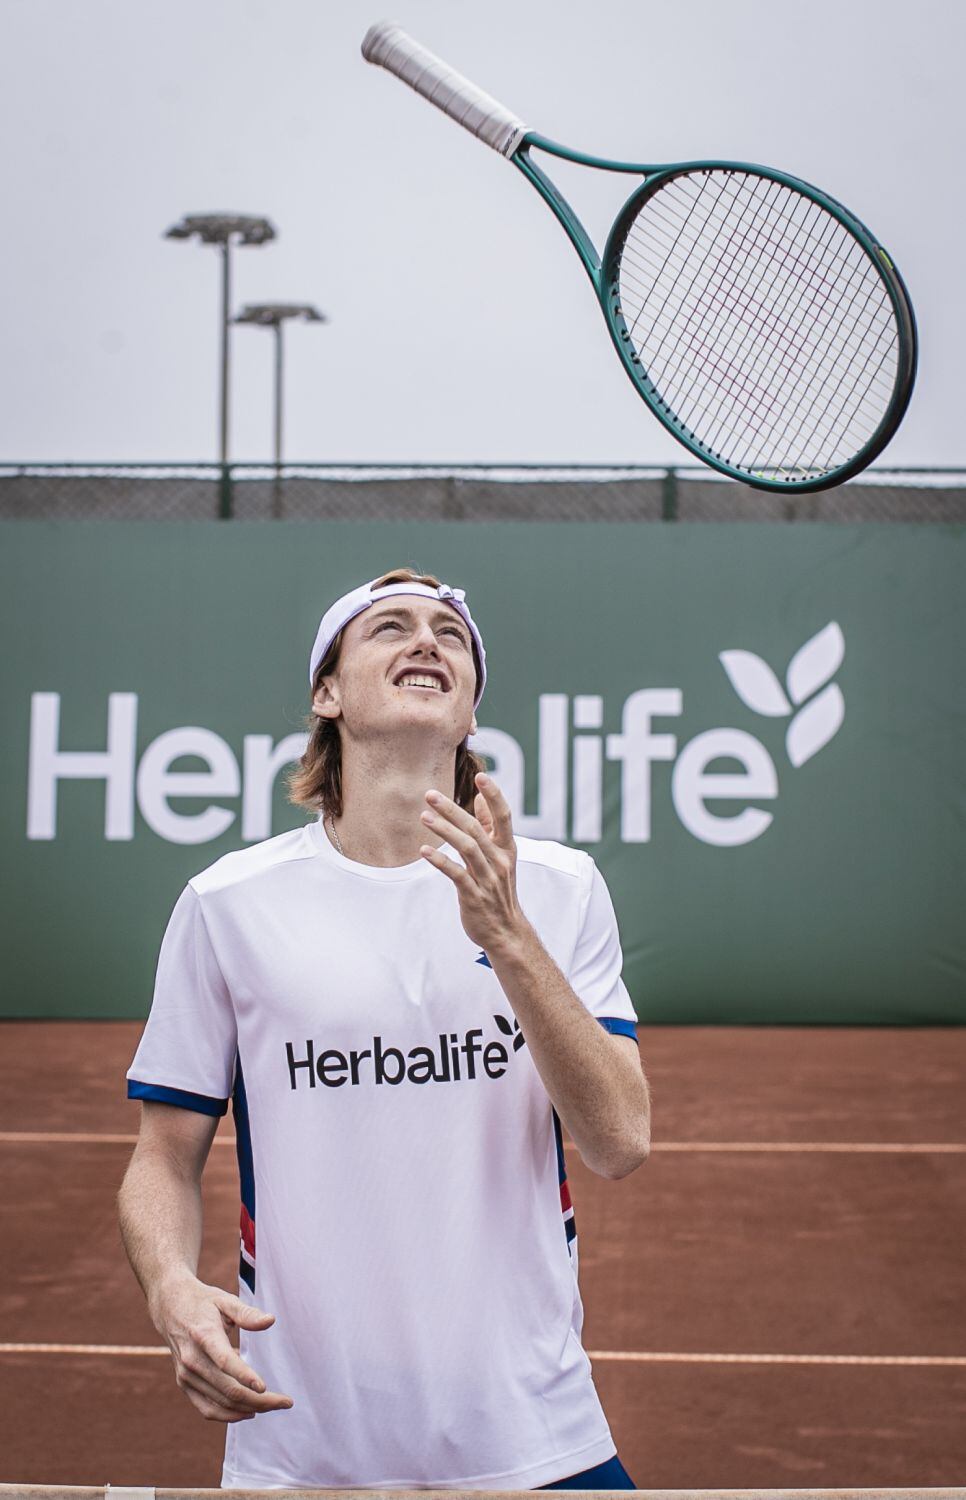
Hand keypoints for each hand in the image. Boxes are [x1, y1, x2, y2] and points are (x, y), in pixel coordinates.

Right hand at [151, 1271, 293, 1423]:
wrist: (170, 1307)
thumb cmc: (203, 1302)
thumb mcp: (225, 1299)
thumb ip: (247, 1313)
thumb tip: (270, 1321)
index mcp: (203, 1335)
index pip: (224, 1361)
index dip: (245, 1376)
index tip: (265, 1387)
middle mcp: (192, 1359)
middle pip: (227, 1389)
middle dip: (258, 1400)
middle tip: (285, 1402)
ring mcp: (186, 1375)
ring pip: (220, 1402)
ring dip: (248, 1409)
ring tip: (272, 1406)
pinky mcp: (184, 1383)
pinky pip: (206, 1408)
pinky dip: (228, 1415)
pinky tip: (248, 1412)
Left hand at [419, 773, 527, 955]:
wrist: (506, 931)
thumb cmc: (499, 889)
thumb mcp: (500, 857)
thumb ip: (491, 827)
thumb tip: (481, 798)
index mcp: (507, 848)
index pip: (504, 816)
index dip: (495, 795)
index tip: (482, 776)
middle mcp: (499, 861)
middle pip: (476, 829)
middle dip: (452, 810)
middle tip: (430, 794)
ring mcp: (488, 879)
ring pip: (467, 848)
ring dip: (444, 831)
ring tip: (423, 816)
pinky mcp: (474, 896)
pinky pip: (456, 874)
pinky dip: (441, 861)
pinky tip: (424, 850)